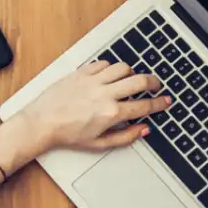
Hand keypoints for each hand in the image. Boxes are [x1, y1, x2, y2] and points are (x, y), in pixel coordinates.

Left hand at [0, 60, 168, 158]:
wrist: (42, 123)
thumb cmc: (67, 134)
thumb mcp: (99, 144)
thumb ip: (125, 136)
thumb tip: (143, 129)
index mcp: (111, 113)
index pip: (145, 106)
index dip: (159, 103)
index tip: (165, 101)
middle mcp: (104, 94)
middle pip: (140, 80)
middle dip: (153, 82)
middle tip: (155, 85)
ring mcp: (93, 81)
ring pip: (123, 68)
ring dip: (132, 73)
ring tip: (131, 80)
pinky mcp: (81, 73)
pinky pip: (103, 63)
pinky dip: (111, 68)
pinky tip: (111, 75)